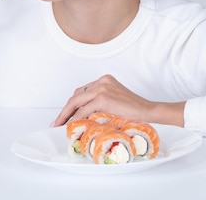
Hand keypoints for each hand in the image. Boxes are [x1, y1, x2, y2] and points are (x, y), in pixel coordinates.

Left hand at [52, 74, 185, 126]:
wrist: (148, 111)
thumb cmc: (135, 109)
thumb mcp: (115, 101)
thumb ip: (101, 102)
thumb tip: (85, 115)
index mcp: (104, 80)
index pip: (82, 92)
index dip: (72, 104)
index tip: (65, 114)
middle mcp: (101, 81)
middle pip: (76, 95)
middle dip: (65, 110)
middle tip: (57, 122)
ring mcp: (102, 88)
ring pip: (76, 101)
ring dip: (66, 115)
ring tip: (61, 125)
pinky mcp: (103, 98)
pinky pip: (83, 110)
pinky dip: (76, 118)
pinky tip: (72, 126)